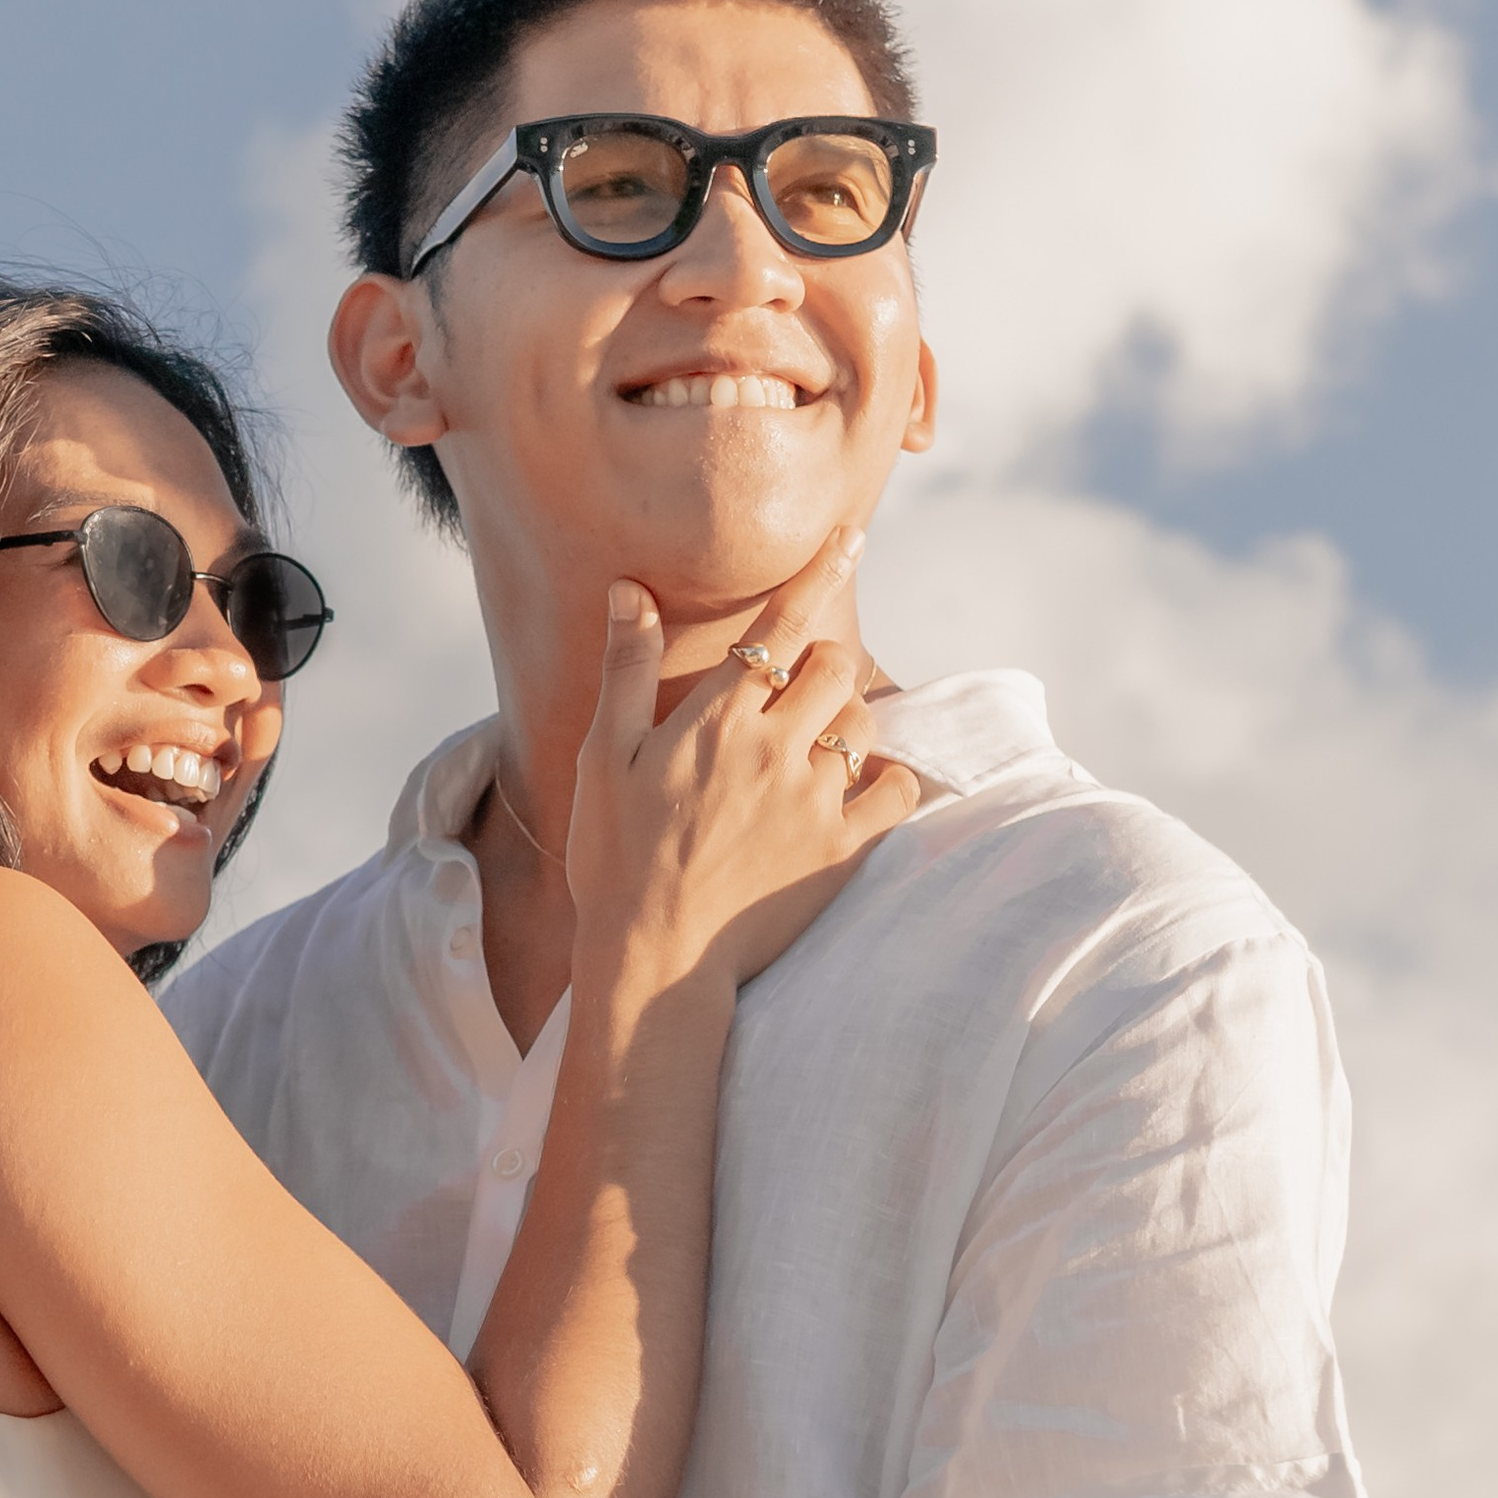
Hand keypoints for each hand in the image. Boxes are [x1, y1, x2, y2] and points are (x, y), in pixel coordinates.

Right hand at [565, 527, 917, 994]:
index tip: (851, 539)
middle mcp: (773, 749)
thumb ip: (626, 669)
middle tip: (798, 690)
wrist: (652, 958)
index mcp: (716, 721)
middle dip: (822, 665)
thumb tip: (629, 588)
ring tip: (816, 746)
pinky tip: (867, 789)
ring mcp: (812, 801)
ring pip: (862, 725)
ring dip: (847, 721)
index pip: (780, 627)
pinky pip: (894, 793)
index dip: (820, 575)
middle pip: (833, 668)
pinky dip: (889, 782)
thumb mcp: (603, 758)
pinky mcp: (840, 851)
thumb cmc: (615, 858)